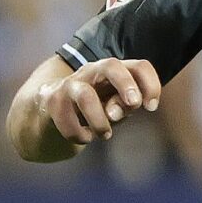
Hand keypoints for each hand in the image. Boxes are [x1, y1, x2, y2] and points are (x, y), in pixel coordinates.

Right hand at [43, 58, 162, 145]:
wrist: (50, 113)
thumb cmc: (92, 109)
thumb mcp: (114, 108)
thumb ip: (124, 107)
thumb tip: (123, 108)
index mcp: (114, 73)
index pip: (139, 67)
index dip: (150, 84)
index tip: (151, 107)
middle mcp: (93, 72)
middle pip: (111, 66)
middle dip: (126, 85)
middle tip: (134, 105)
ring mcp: (71, 84)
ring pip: (85, 95)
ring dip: (99, 120)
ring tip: (105, 135)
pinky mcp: (52, 101)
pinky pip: (67, 120)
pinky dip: (79, 134)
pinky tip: (83, 137)